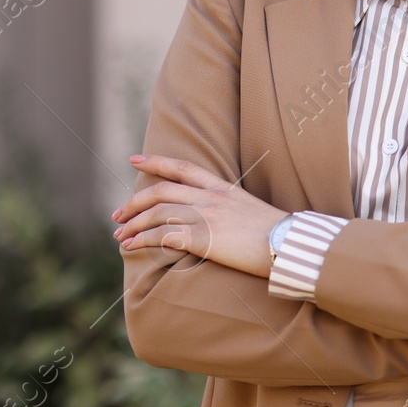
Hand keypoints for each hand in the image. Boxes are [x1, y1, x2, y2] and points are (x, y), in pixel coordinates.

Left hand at [110, 154, 288, 277]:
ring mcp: (206, 216)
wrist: (289, 245)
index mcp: (222, 188)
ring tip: (120, 236)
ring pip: (157, 214)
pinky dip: (143, 240)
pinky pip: (164, 236)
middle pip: (161, 191)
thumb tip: (214, 219)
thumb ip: (228, 209)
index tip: (134, 160)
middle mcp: (210, 197)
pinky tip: (132, 246)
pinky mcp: (204, 238)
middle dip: (134, 202)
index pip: (182, 167)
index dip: (155, 161)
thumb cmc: (276, 234)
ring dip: (133, 224)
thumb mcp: (250, 211)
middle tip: (117, 215)